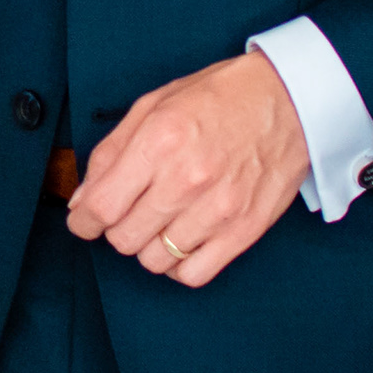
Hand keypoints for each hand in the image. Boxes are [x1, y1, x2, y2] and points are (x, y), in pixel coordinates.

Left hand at [67, 52, 309, 288]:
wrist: (290, 100)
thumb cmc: (220, 98)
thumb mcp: (153, 106)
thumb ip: (111, 153)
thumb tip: (82, 200)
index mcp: (159, 142)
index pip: (101, 207)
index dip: (82, 222)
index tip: (84, 221)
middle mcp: (186, 179)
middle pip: (124, 239)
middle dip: (116, 229)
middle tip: (128, 212)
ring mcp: (218, 210)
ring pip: (155, 260)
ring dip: (148, 246)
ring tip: (160, 221)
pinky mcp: (244, 231)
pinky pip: (193, 274)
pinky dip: (179, 265)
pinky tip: (181, 242)